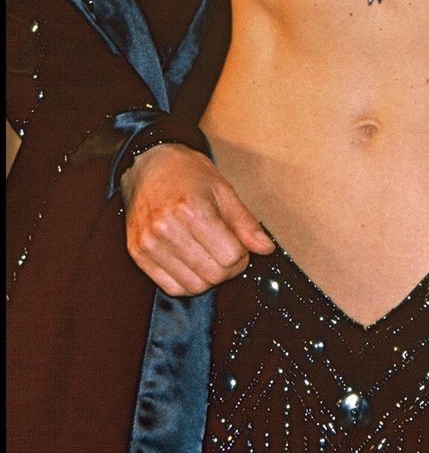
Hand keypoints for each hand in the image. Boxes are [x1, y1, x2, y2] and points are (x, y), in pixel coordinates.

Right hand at [121, 143, 274, 295]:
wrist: (148, 164)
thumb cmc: (187, 172)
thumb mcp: (223, 189)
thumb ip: (245, 222)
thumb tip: (266, 248)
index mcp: (193, 210)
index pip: (231, 256)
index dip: (243, 255)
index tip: (241, 246)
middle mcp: (167, 230)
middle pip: (214, 275)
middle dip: (229, 268)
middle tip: (228, 251)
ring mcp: (150, 245)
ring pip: (193, 287)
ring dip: (209, 277)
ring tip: (209, 255)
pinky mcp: (138, 255)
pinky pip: (171, 287)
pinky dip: (188, 281)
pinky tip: (192, 262)